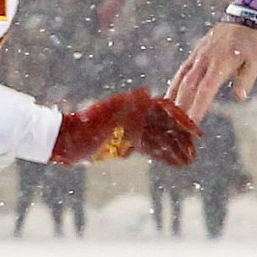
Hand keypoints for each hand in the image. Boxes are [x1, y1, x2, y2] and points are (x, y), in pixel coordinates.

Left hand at [52, 88, 200, 166]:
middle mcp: (135, 116)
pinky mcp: (125, 142)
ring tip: (190, 161)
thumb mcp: (104, 115)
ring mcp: (131, 129)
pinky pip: (148, 148)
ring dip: (175, 150)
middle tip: (195, 152)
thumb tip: (149, 93)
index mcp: (133, 107)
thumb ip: (127, 104)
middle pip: (165, 127)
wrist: (61, 142)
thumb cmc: (80, 129)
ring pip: (159, 139)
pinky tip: (175, 163)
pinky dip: (162, 156)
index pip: (165, 112)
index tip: (196, 134)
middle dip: (181, 140)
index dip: (182, 122)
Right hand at [166, 22, 256, 121]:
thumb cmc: (254, 42)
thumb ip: (246, 79)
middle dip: (181, 108)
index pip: (206, 90)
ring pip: (181, 79)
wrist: (247, 17)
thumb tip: (240, 97)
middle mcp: (205, 60)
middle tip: (175, 128)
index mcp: (221, 64)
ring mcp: (198, 56)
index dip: (197, 107)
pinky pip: (182, 71)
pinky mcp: (196, 53)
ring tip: (165, 116)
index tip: (191, 124)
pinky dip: (174, 85)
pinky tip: (169, 97)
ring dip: (173, 98)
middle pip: (189, 87)